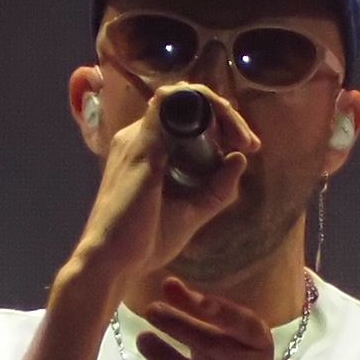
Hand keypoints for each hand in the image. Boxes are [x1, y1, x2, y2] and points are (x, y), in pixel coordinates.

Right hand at [66, 75, 261, 308]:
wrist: (110, 261)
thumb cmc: (143, 242)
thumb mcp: (191, 214)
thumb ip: (216, 190)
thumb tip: (239, 160)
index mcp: (147, 150)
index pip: (185, 119)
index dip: (220, 124)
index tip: (246, 148)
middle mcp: (138, 136)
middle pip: (187, 103)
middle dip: (226, 115)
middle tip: (249, 142)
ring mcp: (136, 137)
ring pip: (182, 98)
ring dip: (220, 111)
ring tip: (243, 138)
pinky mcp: (142, 146)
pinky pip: (170, 104)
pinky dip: (204, 109)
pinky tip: (227, 132)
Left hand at [132, 275, 294, 359]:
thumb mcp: (230, 346)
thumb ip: (204, 318)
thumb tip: (169, 285)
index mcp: (261, 348)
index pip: (246, 325)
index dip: (218, 308)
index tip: (181, 291)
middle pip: (217, 348)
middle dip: (181, 326)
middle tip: (151, 311)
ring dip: (169, 358)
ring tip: (143, 340)